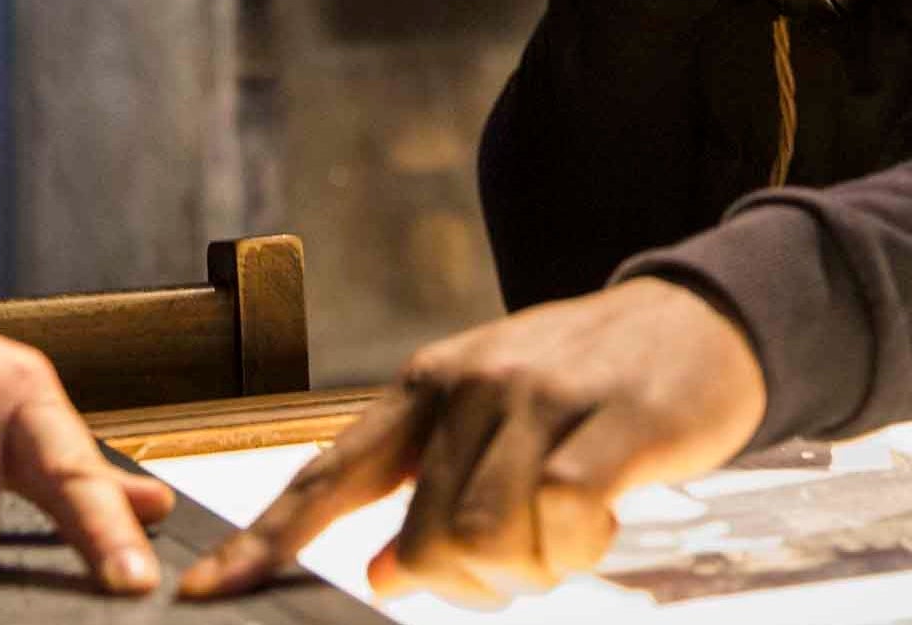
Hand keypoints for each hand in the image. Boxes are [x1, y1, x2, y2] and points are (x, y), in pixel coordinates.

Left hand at [178, 277, 766, 604]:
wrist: (703, 319)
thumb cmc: (591, 386)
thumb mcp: (495, 422)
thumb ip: (432, 492)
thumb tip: (382, 575)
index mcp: (427, 387)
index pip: (328, 473)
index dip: (267, 540)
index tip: (207, 592)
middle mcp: (471, 384)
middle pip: (424, 540)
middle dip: (470, 587)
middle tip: (524, 569)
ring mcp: (540, 397)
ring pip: (486, 538)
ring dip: (528, 573)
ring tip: (567, 541)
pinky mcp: (612, 419)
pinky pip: (563, 517)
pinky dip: (579, 547)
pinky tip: (602, 521)